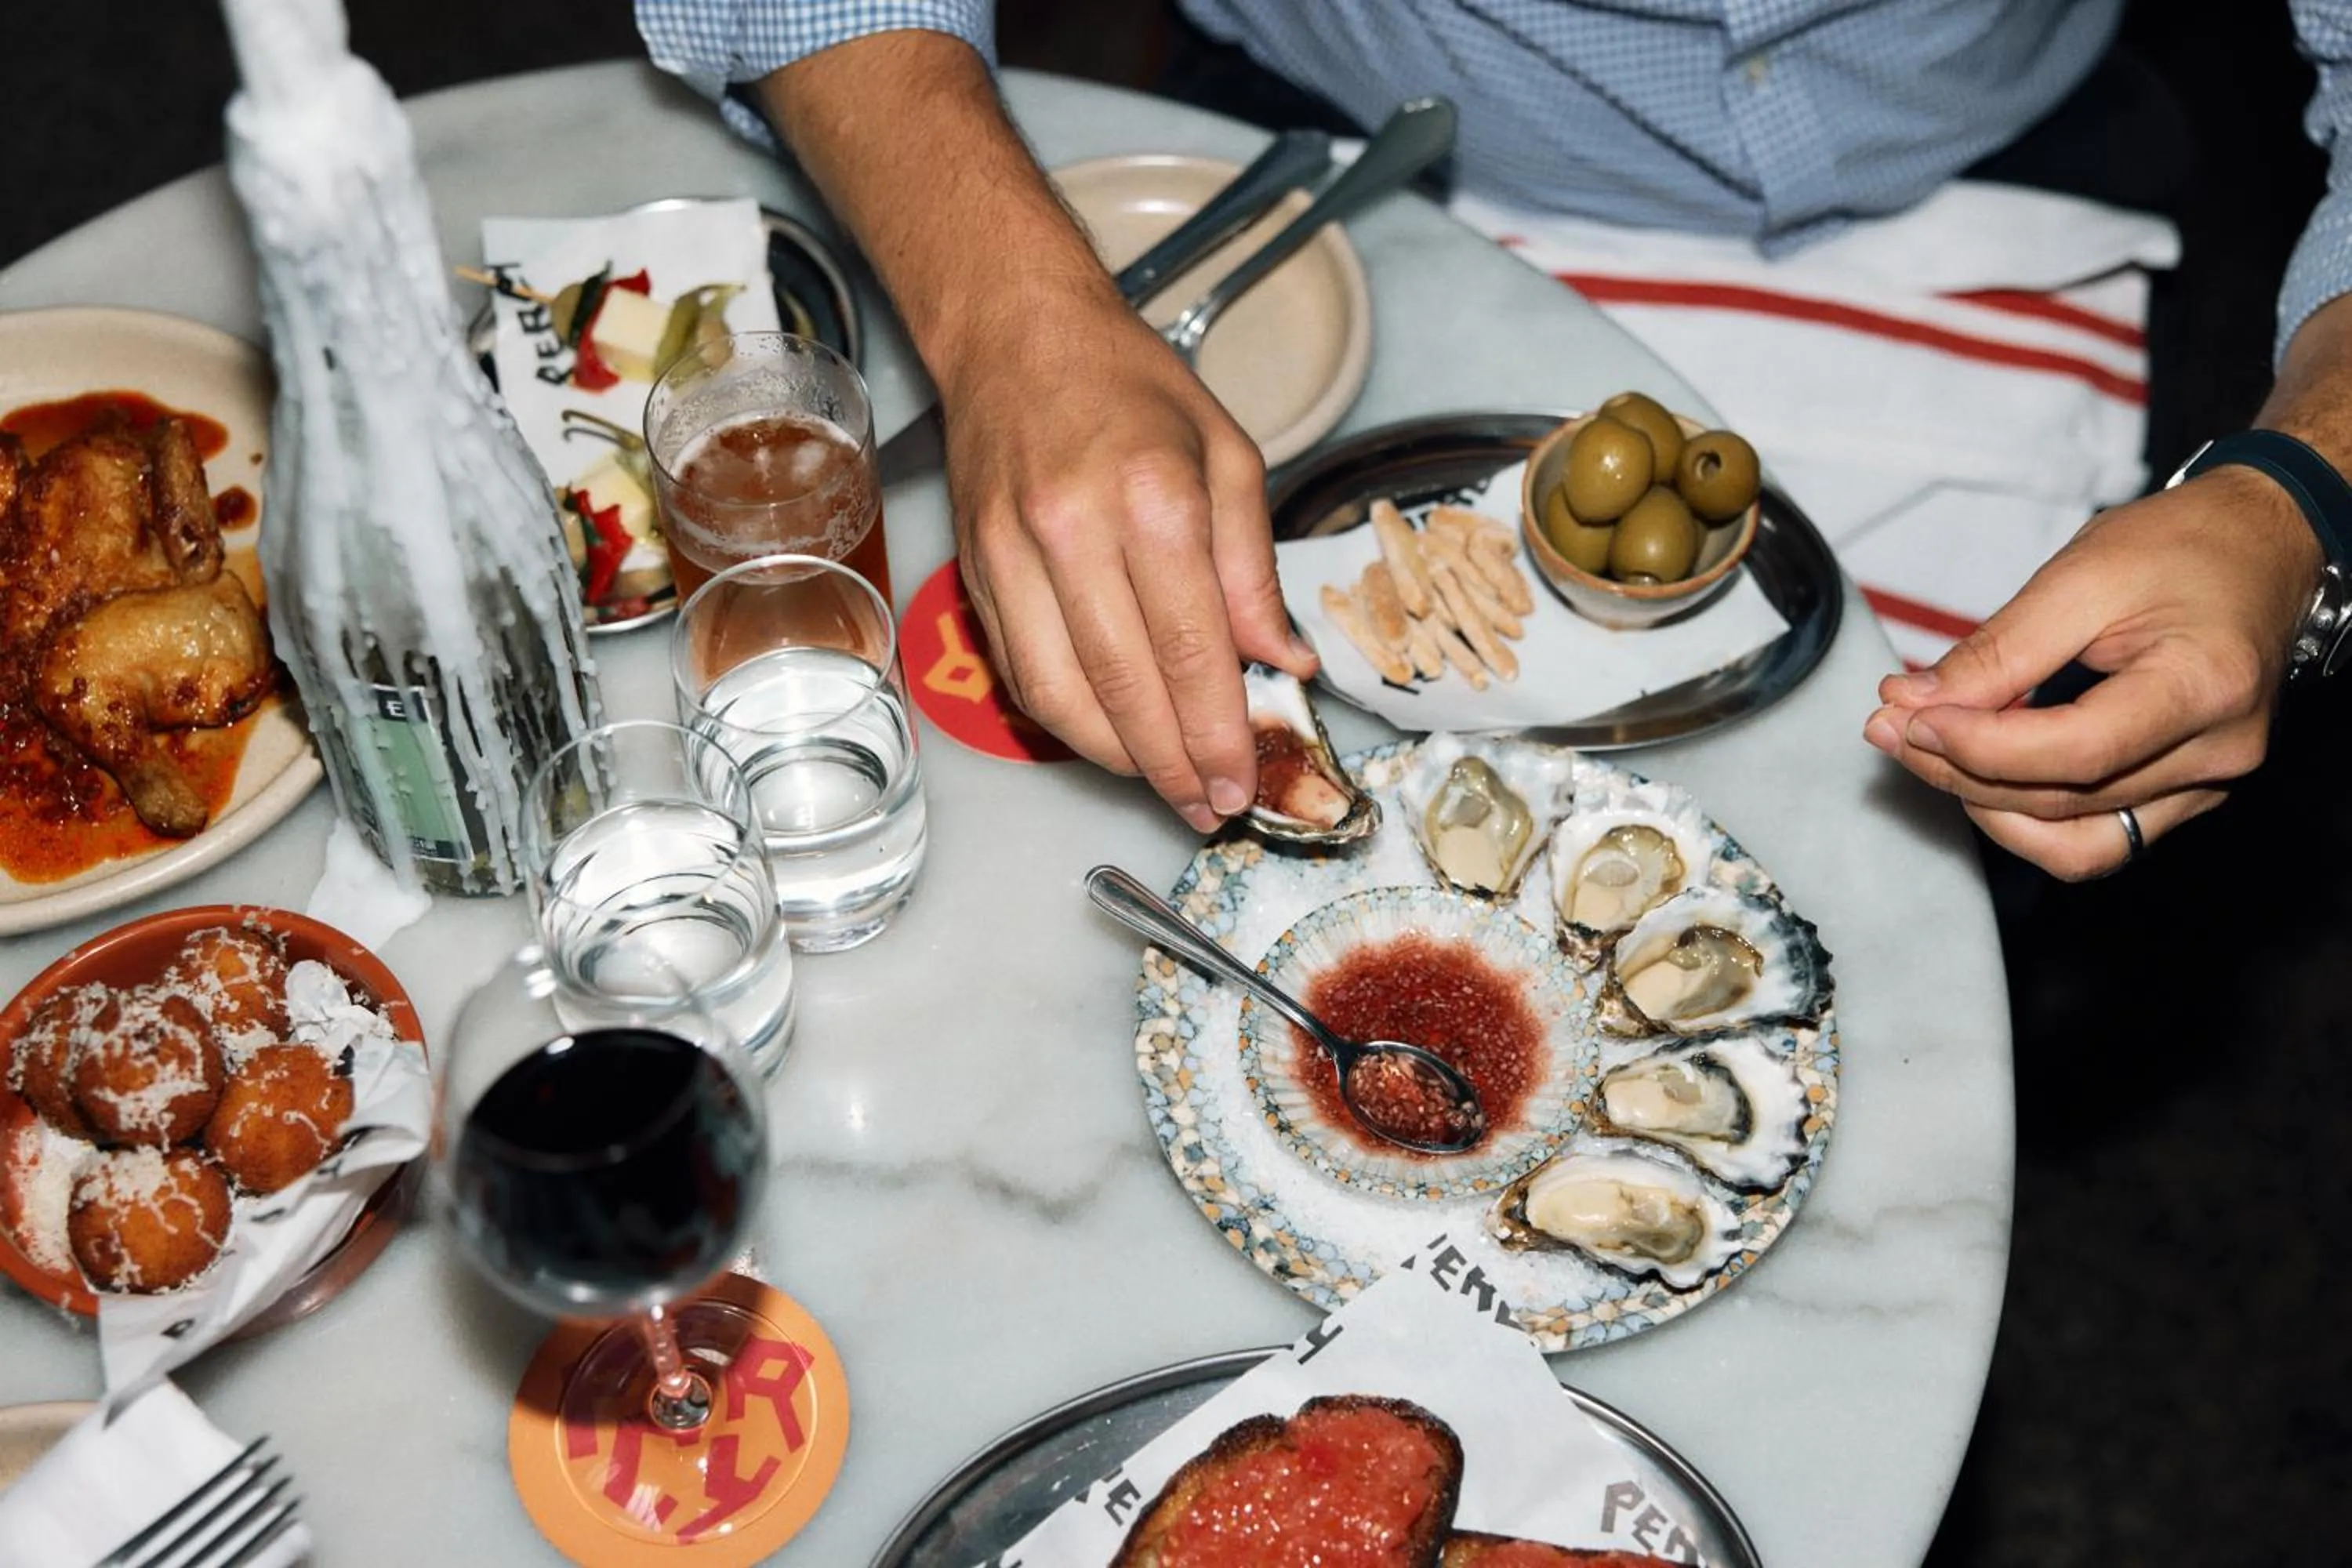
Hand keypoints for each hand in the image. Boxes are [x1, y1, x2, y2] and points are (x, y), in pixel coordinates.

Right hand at [939, 276, 1317, 829]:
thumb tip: (1283, 663)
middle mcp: (1073, 529)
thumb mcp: (1227, 454)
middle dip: (1173, 765)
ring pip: (1062, 696)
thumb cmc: (1131, 387)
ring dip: (1117, 760)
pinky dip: (1069, 723)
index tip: (1241, 780)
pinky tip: (1111, 741)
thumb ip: (1254, 568)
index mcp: (1152, 495)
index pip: (1191, 647)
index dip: (1217, 730)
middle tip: (1209, 807)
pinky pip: (1023, 674)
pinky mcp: (976, 574)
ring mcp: (1011, 555)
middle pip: (1126, 686)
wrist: (1014, 335)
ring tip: (1165, 786)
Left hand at [1863, 465, 2321, 878]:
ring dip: (1984, 803)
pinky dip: (2028, 817)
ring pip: (2075, 841)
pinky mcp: (2186, 794)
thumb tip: (1913, 704)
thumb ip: (1999, 650)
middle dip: (1959, 771)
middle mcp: (2219, 753)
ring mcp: (2208, 784)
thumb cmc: (2183, 547)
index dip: (1980, 746)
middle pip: (2063, 800)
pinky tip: (1979, 772)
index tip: (1906, 716)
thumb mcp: (2081, 576)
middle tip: (1889, 726)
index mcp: (2206, 687)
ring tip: (1925, 750)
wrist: (2260, 545)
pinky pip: (2098, 840)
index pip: (2077, 752)